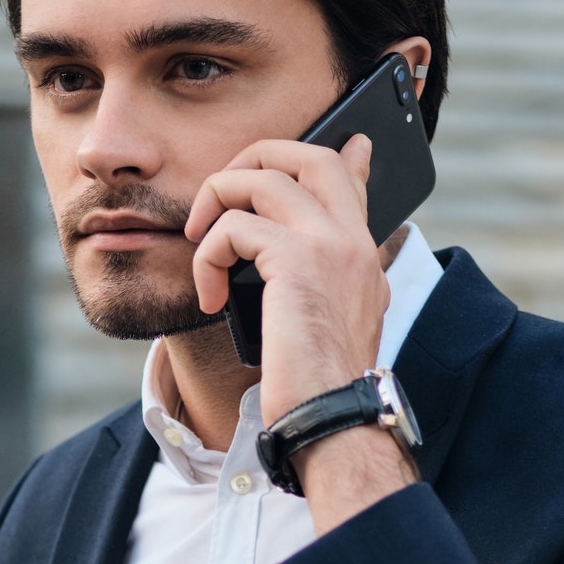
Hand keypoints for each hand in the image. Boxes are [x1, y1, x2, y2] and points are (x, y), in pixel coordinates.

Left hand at [185, 134, 386, 426]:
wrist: (333, 419)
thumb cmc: (320, 388)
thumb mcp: (329, 327)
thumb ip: (318, 287)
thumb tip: (288, 274)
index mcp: (362, 256)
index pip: (353, 181)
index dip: (341, 154)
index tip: (346, 144)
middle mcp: (353, 240)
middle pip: (308, 154)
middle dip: (253, 160)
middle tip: (222, 199)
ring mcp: (330, 245)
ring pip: (262, 177)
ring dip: (217, 204)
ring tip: (201, 245)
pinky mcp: (297, 261)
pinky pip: (235, 227)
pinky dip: (208, 256)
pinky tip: (209, 297)